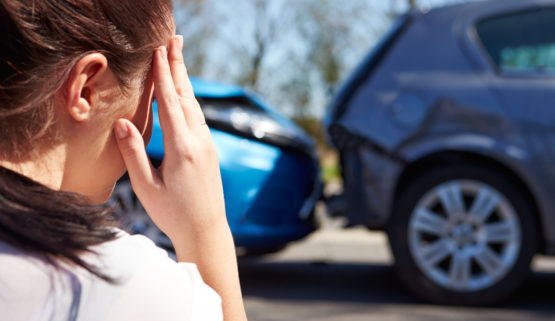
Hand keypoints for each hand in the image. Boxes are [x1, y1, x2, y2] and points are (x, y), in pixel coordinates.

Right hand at [113, 36, 225, 242]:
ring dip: (185, 80)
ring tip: (177, 57)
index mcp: (181, 149)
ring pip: (195, 106)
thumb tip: (122, 121)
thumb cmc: (173, 214)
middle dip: (178, 66)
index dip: (163, 75)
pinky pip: (199, 118)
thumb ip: (134, 153)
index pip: (170, 103)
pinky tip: (184, 93)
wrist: (207, 230)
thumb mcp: (146, 187)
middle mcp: (199, 142)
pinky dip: (189, 100)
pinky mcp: (210, 151)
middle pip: (187, 96)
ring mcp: (208, 145)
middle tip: (174, 39)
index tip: (158, 50)